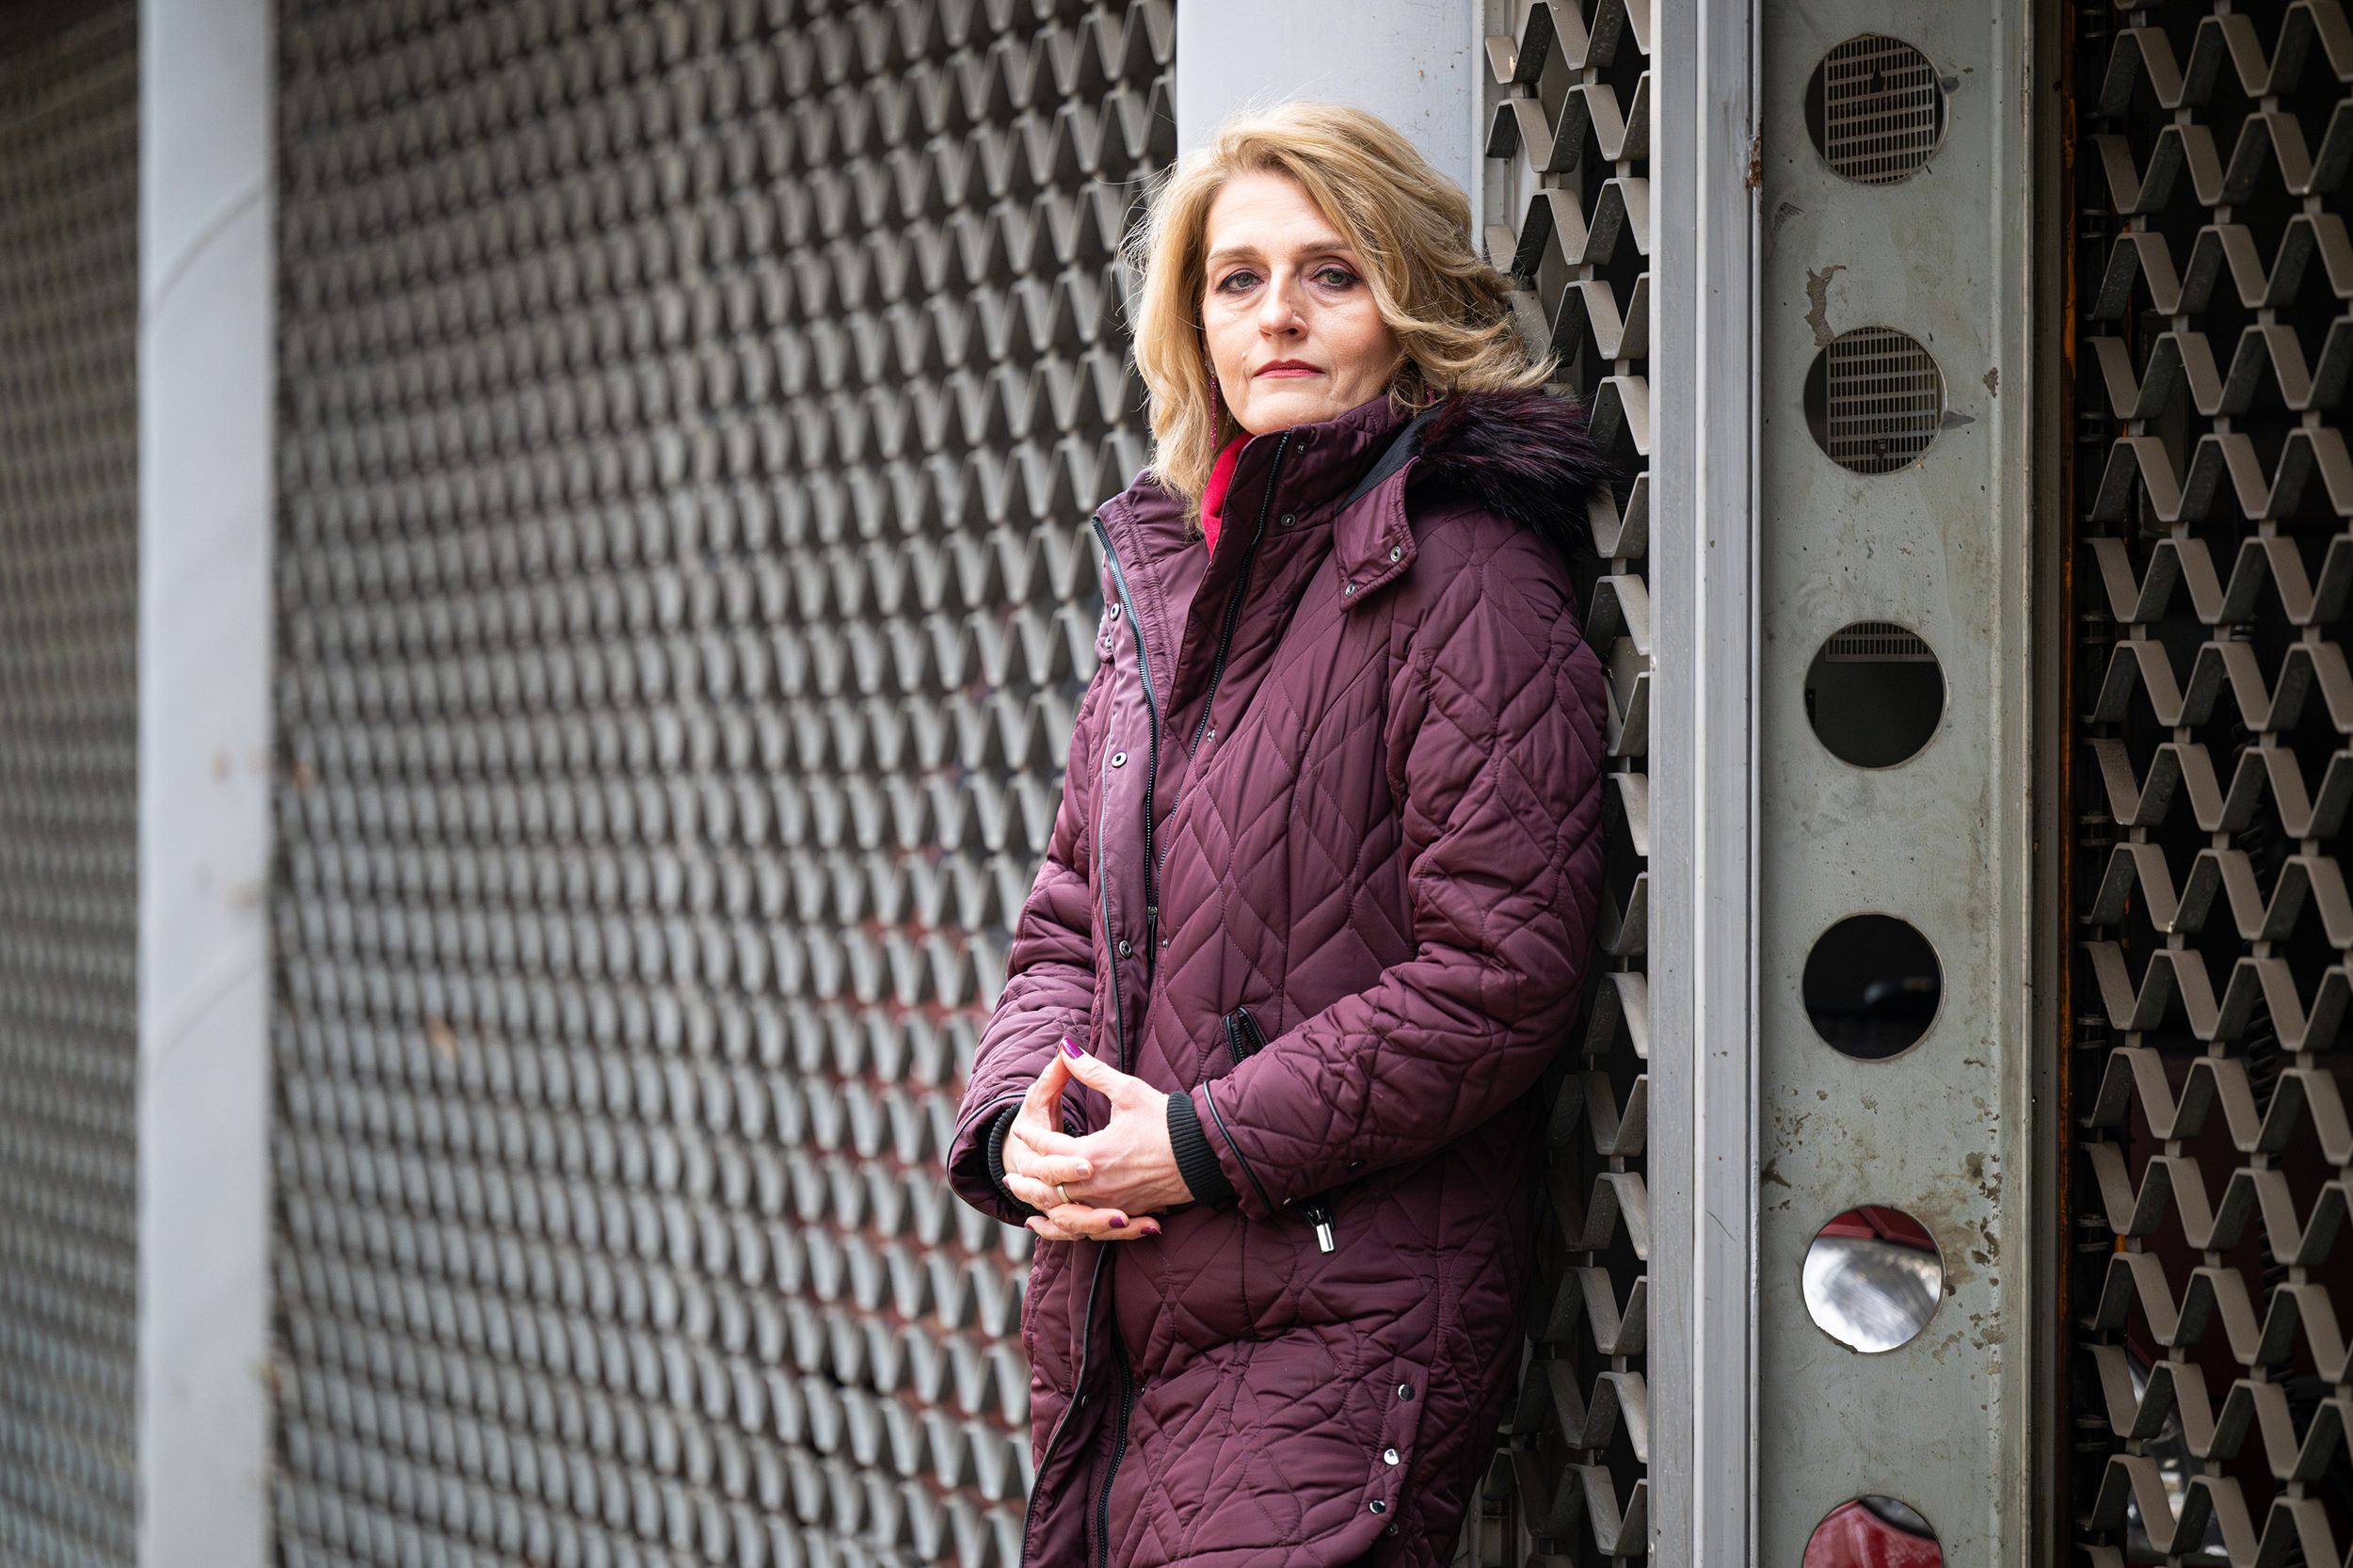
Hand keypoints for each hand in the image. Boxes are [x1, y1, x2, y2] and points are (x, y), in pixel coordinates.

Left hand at [1003, 1038, 1191, 1240]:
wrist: (1204, 1154)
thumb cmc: (1167, 1121)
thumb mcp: (1128, 1091)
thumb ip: (1092, 1072)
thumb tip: (1066, 1048)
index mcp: (1092, 1154)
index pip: (1050, 1149)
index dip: (1034, 1138)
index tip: (1022, 1130)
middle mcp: (1096, 1185)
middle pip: (1049, 1184)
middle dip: (1029, 1177)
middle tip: (1010, 1175)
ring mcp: (1111, 1203)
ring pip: (1064, 1211)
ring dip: (1041, 1204)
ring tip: (1026, 1200)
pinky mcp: (1126, 1213)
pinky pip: (1087, 1227)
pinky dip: (1065, 1226)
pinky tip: (1055, 1223)